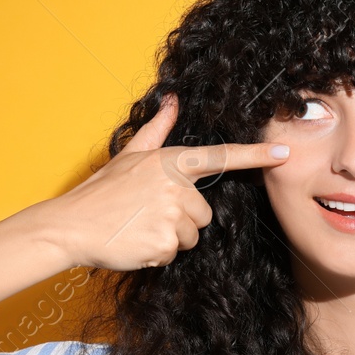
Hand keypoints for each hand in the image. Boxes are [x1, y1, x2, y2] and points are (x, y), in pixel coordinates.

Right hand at [42, 93, 291, 271]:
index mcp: (170, 162)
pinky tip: (137, 242)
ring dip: (171, 238)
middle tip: (147, 215)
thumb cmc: (101, 191)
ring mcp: (171, 216)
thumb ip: (157, 130)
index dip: (256, 156)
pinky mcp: (165, 244)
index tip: (284, 154)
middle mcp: (175, 186)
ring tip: (141, 227)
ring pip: (193, 236)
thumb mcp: (130, 155)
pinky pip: (176, 254)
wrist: (70, 226)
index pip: (221, 157)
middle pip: (204, 213)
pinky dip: (158, 254)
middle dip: (182, 219)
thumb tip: (172, 101)